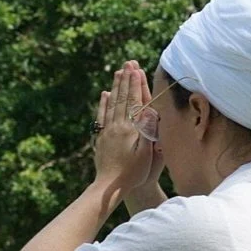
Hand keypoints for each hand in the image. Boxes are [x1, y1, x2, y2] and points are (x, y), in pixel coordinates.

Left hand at [94, 63, 162, 195]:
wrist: (110, 187)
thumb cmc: (133, 174)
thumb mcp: (146, 154)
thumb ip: (147, 132)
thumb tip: (149, 112)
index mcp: (130, 129)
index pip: (134, 102)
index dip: (136, 85)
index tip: (136, 69)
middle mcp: (117, 127)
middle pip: (122, 99)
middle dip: (125, 80)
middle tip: (127, 63)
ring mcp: (107, 131)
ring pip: (112, 104)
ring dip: (115, 87)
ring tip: (117, 72)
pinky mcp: (101, 138)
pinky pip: (102, 116)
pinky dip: (104, 104)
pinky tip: (105, 94)